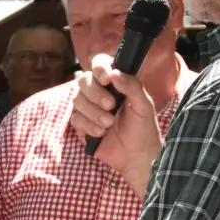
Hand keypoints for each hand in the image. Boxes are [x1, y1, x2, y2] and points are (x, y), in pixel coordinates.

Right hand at [69, 55, 160, 179]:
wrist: (136, 156)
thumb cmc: (143, 128)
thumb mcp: (144, 105)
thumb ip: (132, 86)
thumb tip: (114, 72)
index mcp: (115, 82)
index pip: (99, 64)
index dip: (99, 68)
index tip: (107, 79)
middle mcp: (99, 92)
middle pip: (83, 81)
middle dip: (95, 94)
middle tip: (111, 106)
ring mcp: (88, 108)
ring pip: (77, 100)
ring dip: (93, 113)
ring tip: (109, 124)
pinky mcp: (81, 124)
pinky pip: (75, 119)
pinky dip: (89, 126)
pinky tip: (101, 133)